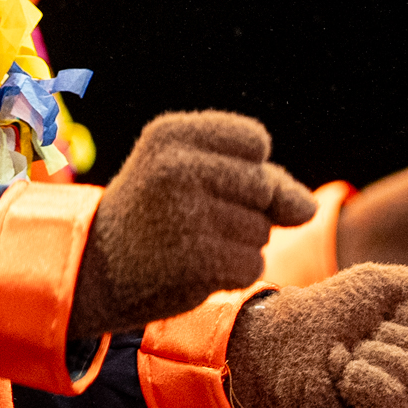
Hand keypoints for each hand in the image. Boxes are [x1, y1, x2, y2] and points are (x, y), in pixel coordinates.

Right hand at [70, 111, 317, 339]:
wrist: (95, 269)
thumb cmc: (154, 214)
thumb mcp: (193, 175)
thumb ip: (260, 181)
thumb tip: (312, 208)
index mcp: (172, 134)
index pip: (255, 142)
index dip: (246, 170)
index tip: (206, 184)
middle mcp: (176, 167)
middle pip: (263, 187)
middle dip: (246, 211)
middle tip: (194, 220)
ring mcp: (186, 214)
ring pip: (262, 230)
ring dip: (239, 245)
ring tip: (190, 244)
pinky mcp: (196, 260)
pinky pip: (252, 264)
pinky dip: (235, 273)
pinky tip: (198, 269)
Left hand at [227, 262, 407, 407]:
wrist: (273, 342)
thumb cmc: (325, 311)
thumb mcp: (383, 287)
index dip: (403, 307)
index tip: (372, 312)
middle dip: (385, 333)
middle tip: (354, 338)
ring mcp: (401, 407)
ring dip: (367, 356)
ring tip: (342, 360)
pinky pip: (395, 401)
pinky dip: (359, 380)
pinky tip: (339, 380)